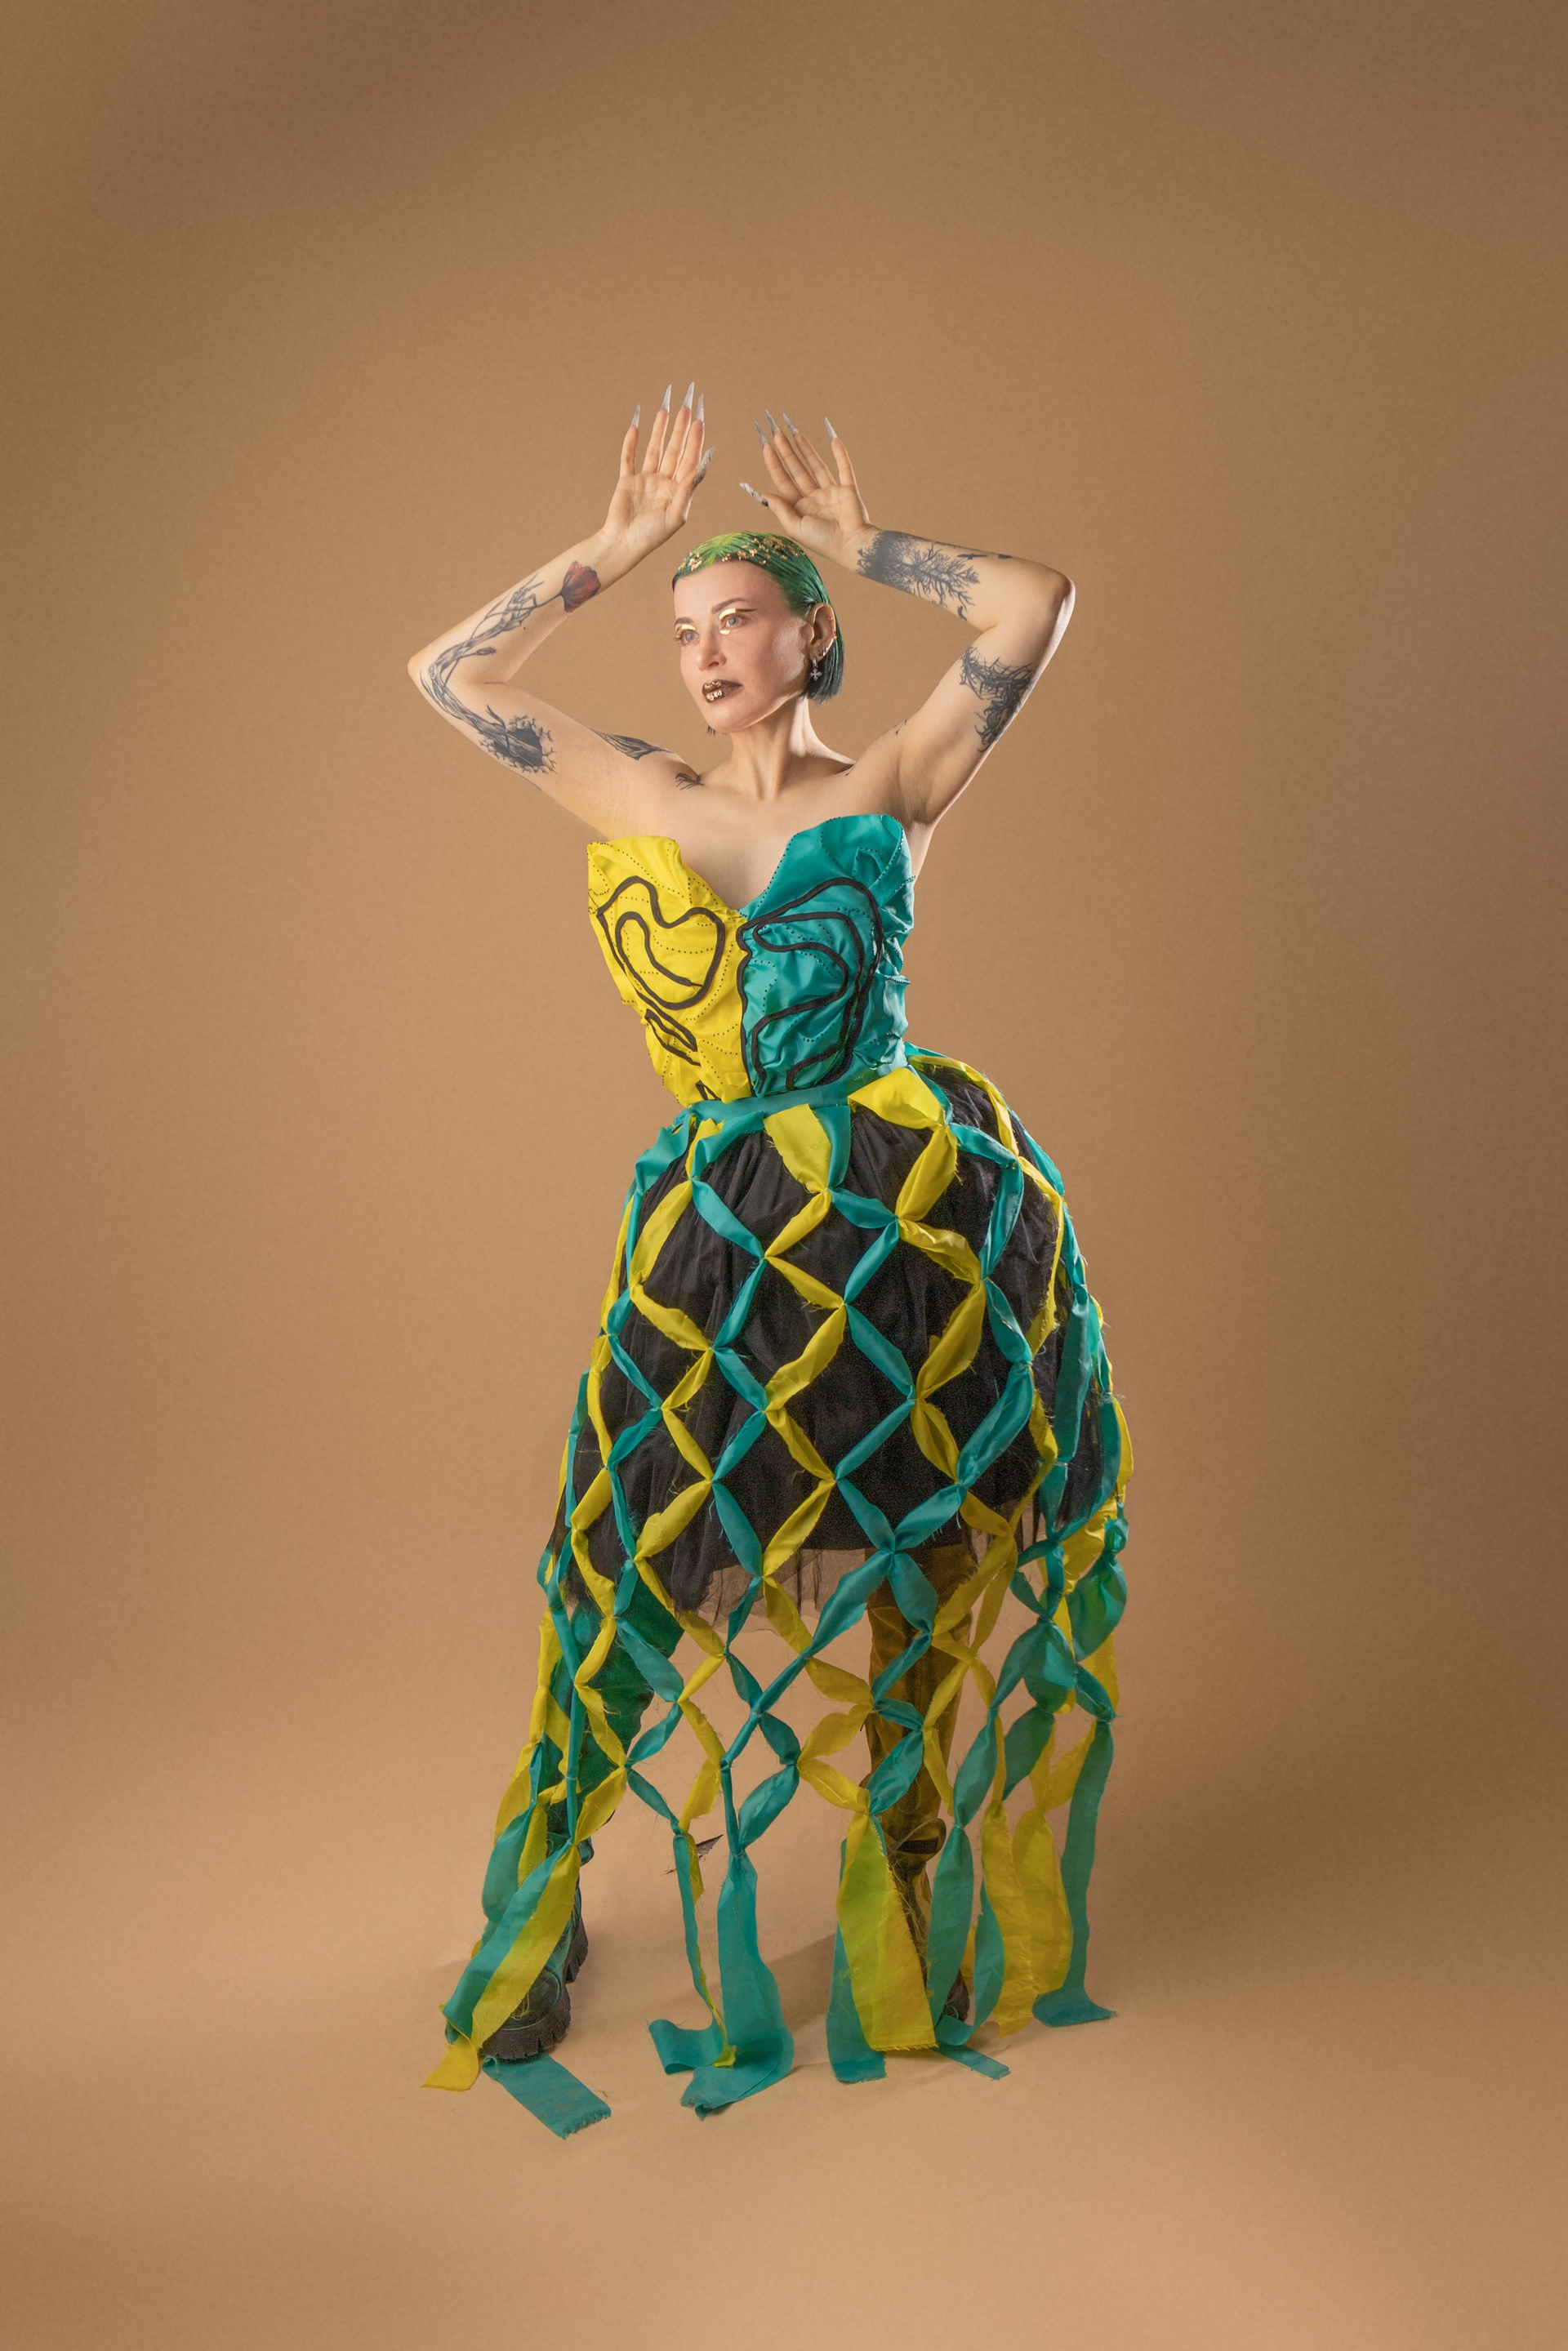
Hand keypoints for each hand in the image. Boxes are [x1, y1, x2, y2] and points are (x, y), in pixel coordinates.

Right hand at [601, 384, 710, 561]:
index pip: (689, 460)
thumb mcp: (675, 517)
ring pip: (654, 450)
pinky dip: (631, 443)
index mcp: (678, 491)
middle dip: (680, 429)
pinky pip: (629, 458)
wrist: (623, 543)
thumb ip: (686, 492)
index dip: (695, 441)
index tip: (699, 421)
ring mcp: (645, 480)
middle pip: (674, 450)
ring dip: (659, 430)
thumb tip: (698, 470)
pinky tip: (636, 426)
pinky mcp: (627, 481)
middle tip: (686, 408)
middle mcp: (664, 483)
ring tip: (664, 410)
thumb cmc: (651, 537)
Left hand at [740, 414, 870, 561]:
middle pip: (797, 470)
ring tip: (795, 432)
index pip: (784, 482)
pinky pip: (844, 468)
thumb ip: (780, 510)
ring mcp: (831, 493)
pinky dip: (840, 454)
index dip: (774, 465)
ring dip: (806, 449)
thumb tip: (764, 494)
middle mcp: (814, 499)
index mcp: (800, 509)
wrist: (852, 545)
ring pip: (817, 466)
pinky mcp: (848, 489)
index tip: (766, 447)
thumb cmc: (823, 542)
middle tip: (777, 432)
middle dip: (787, 452)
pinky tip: (833, 439)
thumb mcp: (796, 528)